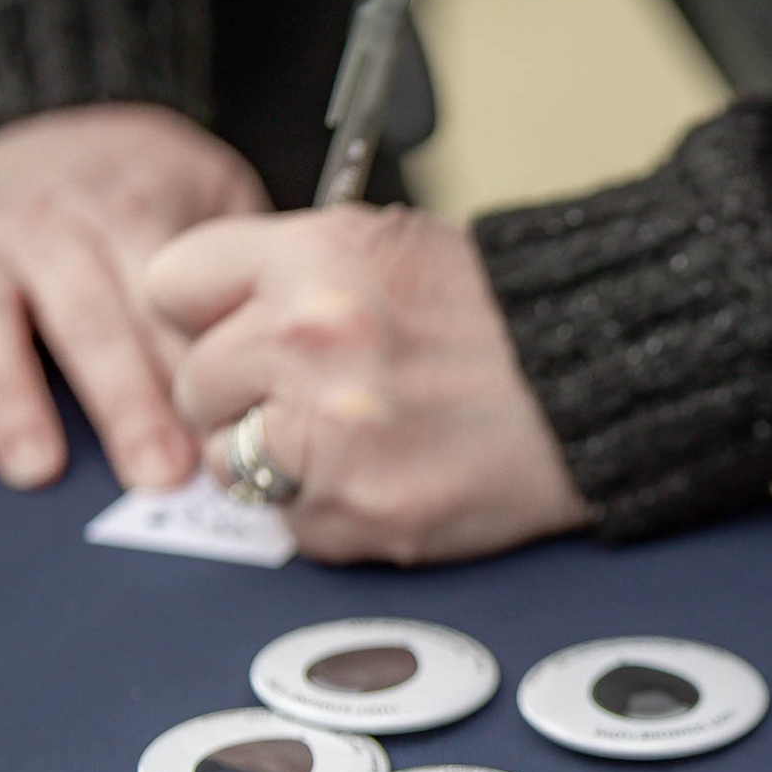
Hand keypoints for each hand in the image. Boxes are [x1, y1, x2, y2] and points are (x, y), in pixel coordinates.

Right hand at [0, 104, 267, 490]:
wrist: (50, 112)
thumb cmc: (145, 180)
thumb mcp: (213, 190)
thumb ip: (244, 260)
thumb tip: (294, 342)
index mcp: (128, 211)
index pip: (162, 300)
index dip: (191, 370)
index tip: (220, 434)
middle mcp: (46, 227)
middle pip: (85, 319)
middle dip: (122, 402)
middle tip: (155, 473)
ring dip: (11, 397)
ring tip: (40, 468)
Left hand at [144, 204, 590, 564]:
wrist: (600, 385)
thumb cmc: (505, 319)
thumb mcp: (392, 247)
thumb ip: (292, 271)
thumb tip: (214, 316)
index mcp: (314, 260)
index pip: (171, 285)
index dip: (202, 313)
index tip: (231, 329)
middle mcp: (311, 342)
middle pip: (194, 385)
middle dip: (242, 393)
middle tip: (307, 393)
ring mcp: (333, 437)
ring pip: (231, 464)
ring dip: (276, 459)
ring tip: (347, 439)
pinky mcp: (363, 512)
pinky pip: (293, 525)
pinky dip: (328, 510)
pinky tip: (382, 474)